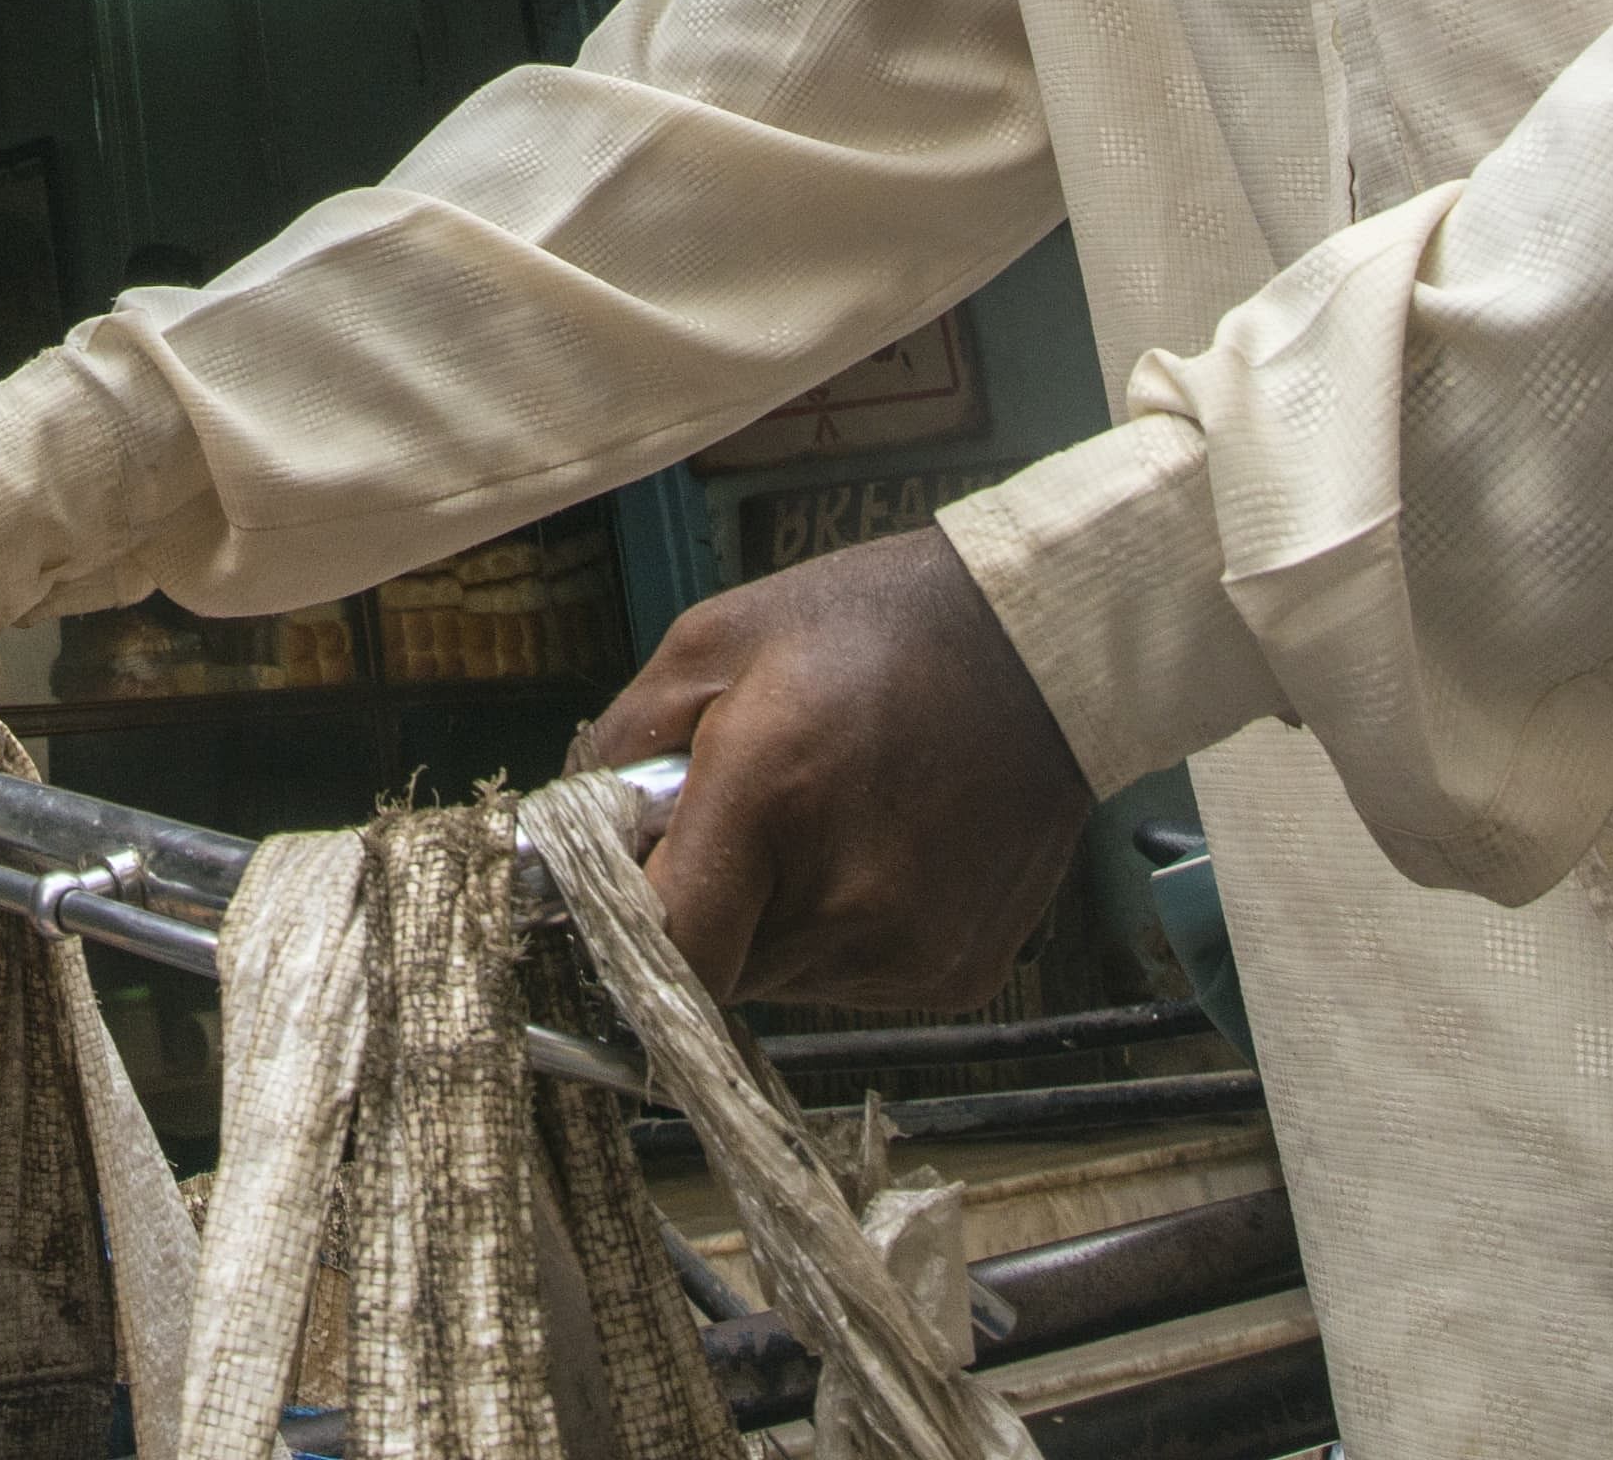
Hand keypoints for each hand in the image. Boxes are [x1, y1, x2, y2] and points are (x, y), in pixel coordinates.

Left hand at [572, 528, 1087, 1011]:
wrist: (1038, 647)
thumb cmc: (874, 629)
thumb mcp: (716, 641)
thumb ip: (624, 741)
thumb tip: (574, 827)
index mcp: (770, 798)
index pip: (667, 948)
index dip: (630, 933)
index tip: (624, 897)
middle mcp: (844, 895)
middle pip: (720, 969)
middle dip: (708, 907)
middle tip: (740, 827)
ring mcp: (908, 946)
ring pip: (786, 980)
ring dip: (776, 922)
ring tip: (821, 823)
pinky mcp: (958, 975)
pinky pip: (857, 983)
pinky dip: (846, 933)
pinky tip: (877, 850)